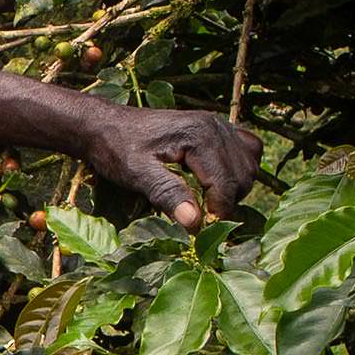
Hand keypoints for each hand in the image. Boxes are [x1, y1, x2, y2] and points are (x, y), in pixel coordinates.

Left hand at [86, 102, 260, 228]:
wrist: (106, 125)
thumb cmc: (117, 149)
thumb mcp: (137, 174)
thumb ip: (168, 195)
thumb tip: (195, 222)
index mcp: (199, 135)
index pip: (227, 184)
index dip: (218, 212)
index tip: (198, 229)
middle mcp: (215, 126)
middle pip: (243, 177)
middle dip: (226, 202)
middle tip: (198, 216)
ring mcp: (219, 124)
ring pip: (249, 166)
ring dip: (234, 189)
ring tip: (204, 201)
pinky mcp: (218, 128)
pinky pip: (248, 150)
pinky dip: (240, 169)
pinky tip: (216, 181)